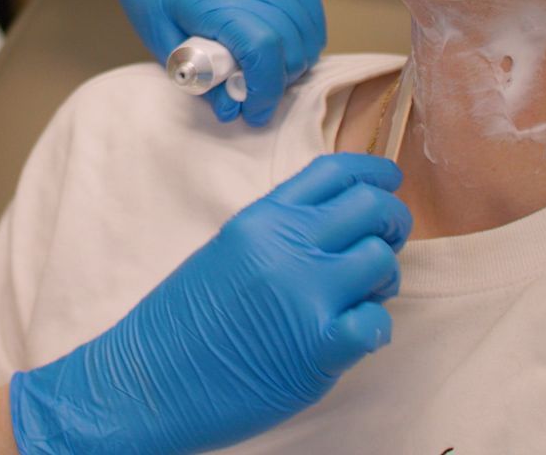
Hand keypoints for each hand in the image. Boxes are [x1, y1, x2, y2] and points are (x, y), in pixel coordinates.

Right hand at [10, 153, 409, 454]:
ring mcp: (304, 293)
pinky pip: (377, 322)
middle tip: (386, 241)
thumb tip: (338, 224)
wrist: (152, 375)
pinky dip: (375, 327)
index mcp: (263, 218)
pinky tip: (353, 333)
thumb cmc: (187, 317)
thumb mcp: (230, 249)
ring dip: (384, 278)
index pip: (334, 171)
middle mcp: (286, 245)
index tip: (389, 179)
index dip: (373, 171)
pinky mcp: (318, 347)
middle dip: (392, 221)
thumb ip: (281, 230)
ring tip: (362, 295)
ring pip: (381, 260)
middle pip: (370, 206)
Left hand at [103, 0, 325, 124]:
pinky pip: (311, 7)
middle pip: (294, 46)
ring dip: (295, 59)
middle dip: (279, 81)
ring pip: (310, 30)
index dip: (265, 91)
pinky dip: (303, 32)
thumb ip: (197, 74)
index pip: (265, 52)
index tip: (252, 112)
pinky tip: (279, 40)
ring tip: (264, 67)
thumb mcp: (161, 35)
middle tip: (252, 91)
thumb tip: (230, 109)